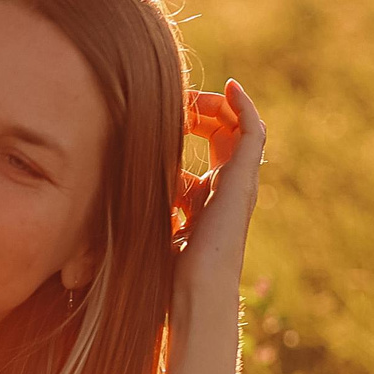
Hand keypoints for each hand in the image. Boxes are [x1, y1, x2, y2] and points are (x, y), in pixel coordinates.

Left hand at [172, 80, 264, 303]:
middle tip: (184, 99)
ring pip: (240, 128)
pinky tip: (231, 87)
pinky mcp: (244, 177)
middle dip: (206, 112)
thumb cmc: (171, 271)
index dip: (196, 126)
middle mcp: (230, 187)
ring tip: (202, 92)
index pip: (212, 150)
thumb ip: (150, 204)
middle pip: (225, 134)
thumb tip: (120, 189)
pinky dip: (245, 107)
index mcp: (212, 198)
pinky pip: (253, 131)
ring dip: (221, 106)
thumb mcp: (155, 224)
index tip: (173, 112)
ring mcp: (240, 182)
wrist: (195, 286)